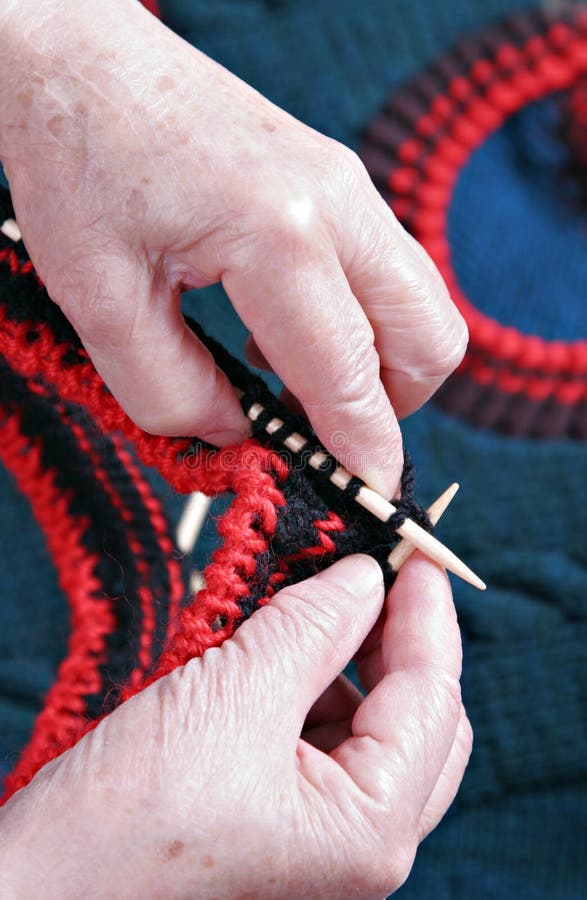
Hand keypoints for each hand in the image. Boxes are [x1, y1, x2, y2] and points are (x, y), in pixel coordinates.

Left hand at [0, 0, 466, 496]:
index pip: (352, 377)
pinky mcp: (339, 181)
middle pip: (429, 342)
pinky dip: (358, 323)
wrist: (82, 63)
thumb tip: (240, 434)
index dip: (365, 454)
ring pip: (420, 306)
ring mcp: (349, 186)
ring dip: (375, 366)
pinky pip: (386, 273)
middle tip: (314, 432)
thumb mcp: (101, 301)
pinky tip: (279, 325)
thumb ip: (171, 393)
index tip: (364, 500)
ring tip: (282, 374)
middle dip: (389, 410)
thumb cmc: (80, 166)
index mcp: (278, 237)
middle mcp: (338, 207)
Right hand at [0, 554, 471, 897]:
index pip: (433, 700)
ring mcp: (322, 835)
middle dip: (399, 642)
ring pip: (373, 726)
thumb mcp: (233, 698)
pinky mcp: (282, 817)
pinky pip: (325, 737)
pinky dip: (313, 683)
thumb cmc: (128, 818)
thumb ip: (312, 628)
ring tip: (309, 604)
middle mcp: (362, 843)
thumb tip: (366, 576)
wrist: (39, 887)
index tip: (415, 551)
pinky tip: (279, 648)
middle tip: (370, 573)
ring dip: (349, 658)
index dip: (429, 617)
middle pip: (421, 721)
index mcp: (370, 830)